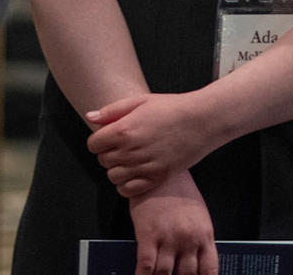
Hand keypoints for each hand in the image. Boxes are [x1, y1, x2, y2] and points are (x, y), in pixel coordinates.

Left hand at [88, 91, 220, 196]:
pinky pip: (128, 191)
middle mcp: (131, 150)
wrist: (201, 120)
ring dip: (117, 169)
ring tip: (129, 159)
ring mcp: (144, 166)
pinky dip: (126, 185)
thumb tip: (90, 116)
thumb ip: (112, 111)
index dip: (98, 140)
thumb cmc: (172, 108)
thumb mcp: (140, 101)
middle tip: (122, 145)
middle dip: (108, 153)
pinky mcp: (157, 177)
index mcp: (124, 129)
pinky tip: (135, 173)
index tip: (108, 137)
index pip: (93, 144)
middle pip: (102, 161)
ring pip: (113, 177)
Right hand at [126, 170, 217, 274]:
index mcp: (204, 234)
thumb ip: (199, 238)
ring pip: (165, 274)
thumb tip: (195, 260)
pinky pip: (146, 266)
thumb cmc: (178, 188)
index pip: (209, 270)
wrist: (161, 171)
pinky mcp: (148, 236)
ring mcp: (168, 239)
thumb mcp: (198, 213)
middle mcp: (188, 239)